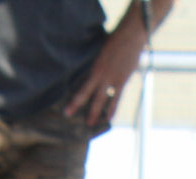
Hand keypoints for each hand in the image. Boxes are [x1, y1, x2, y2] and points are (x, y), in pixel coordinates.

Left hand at [61, 16, 149, 130]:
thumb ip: (97, 64)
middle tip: (68, 115)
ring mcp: (112, 79)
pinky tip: (110, 119)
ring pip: (102, 99)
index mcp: (94, 67)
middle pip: (87, 93)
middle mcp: (101, 75)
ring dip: (95, 112)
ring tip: (90, 124)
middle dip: (77, 105)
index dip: (73, 95)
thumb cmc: (115, 40)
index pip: (81, 85)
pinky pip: (117, 98)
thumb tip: (92, 71)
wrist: (130, 37)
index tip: (65, 103)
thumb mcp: (101, 52)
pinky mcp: (122, 81)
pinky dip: (113, 109)